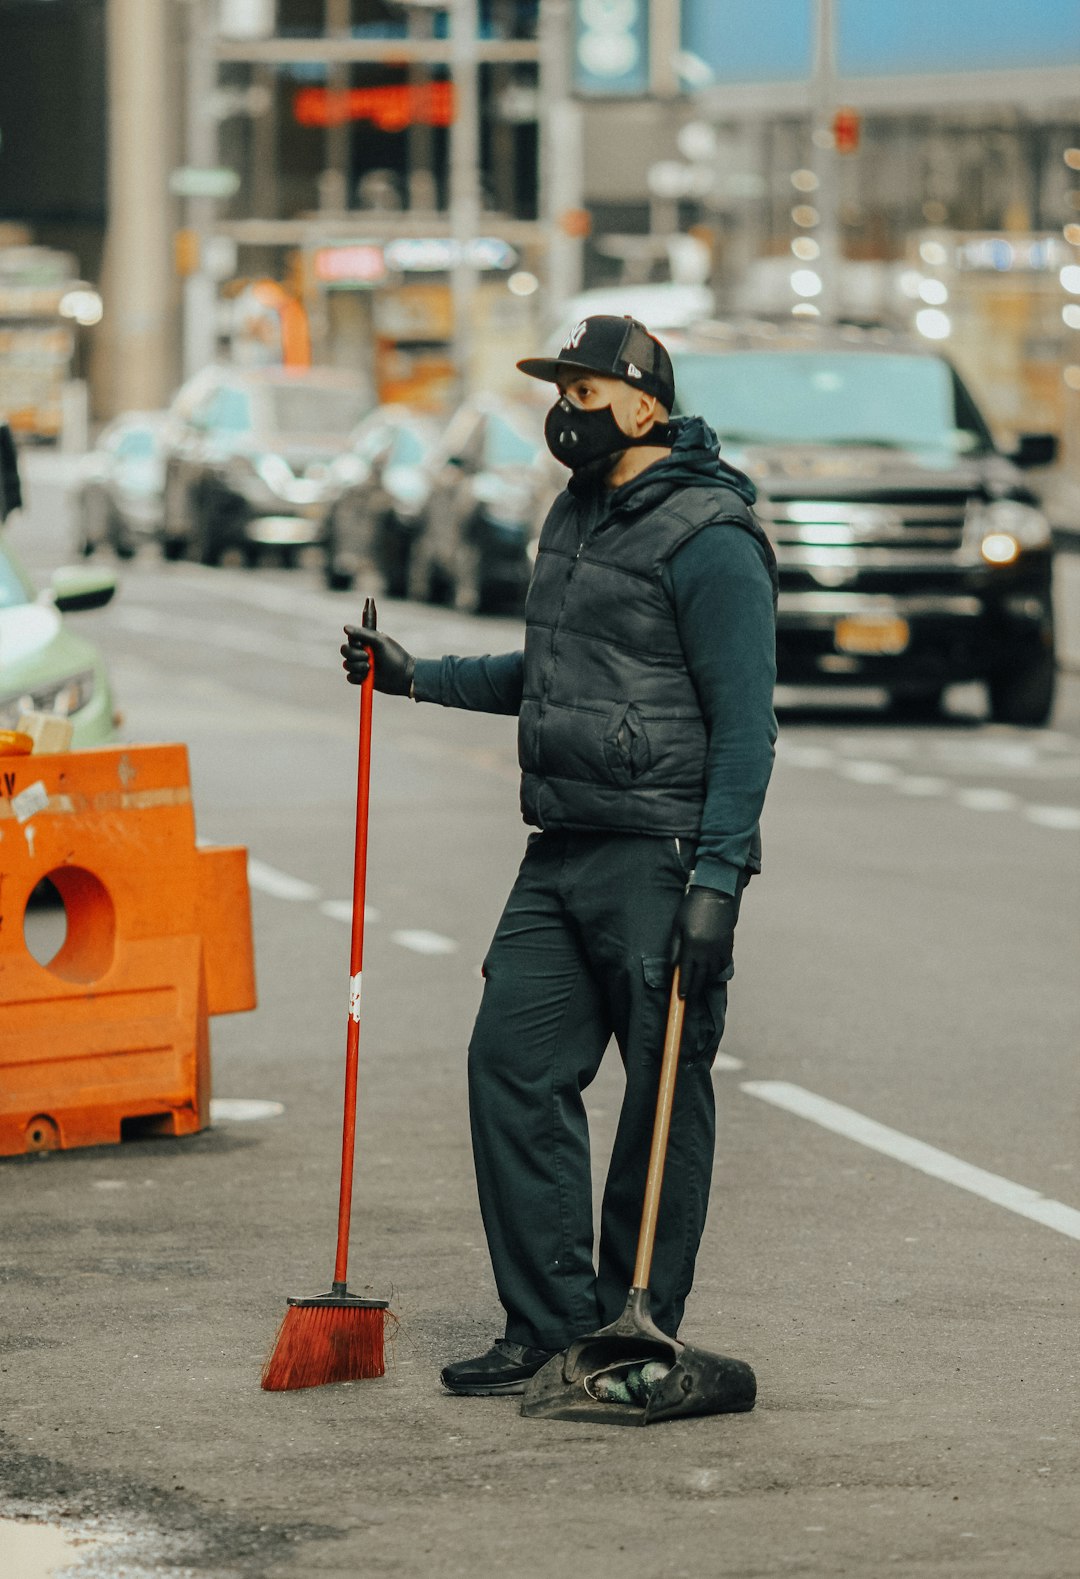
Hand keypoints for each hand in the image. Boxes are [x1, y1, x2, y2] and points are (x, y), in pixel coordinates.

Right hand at [341, 626, 415, 694]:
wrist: (403, 676)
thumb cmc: (394, 656)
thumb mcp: (379, 641)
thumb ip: (362, 634)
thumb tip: (345, 628)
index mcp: (366, 641)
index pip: (350, 639)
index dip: (354, 642)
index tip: (363, 644)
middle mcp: (362, 652)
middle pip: (345, 651)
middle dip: (354, 655)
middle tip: (368, 657)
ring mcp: (361, 665)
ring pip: (346, 664)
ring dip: (357, 666)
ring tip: (370, 668)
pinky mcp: (361, 678)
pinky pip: (350, 677)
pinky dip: (356, 677)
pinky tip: (366, 677)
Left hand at [670, 887, 736, 1001]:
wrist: (714, 894)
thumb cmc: (691, 909)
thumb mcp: (677, 926)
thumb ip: (675, 948)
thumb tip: (673, 966)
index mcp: (692, 946)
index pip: (686, 973)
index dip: (683, 987)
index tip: (680, 997)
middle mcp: (707, 951)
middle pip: (700, 977)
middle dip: (694, 990)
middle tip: (689, 998)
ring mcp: (719, 949)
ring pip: (713, 973)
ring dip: (705, 980)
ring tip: (698, 985)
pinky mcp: (728, 945)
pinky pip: (723, 964)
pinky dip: (716, 971)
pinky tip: (711, 972)